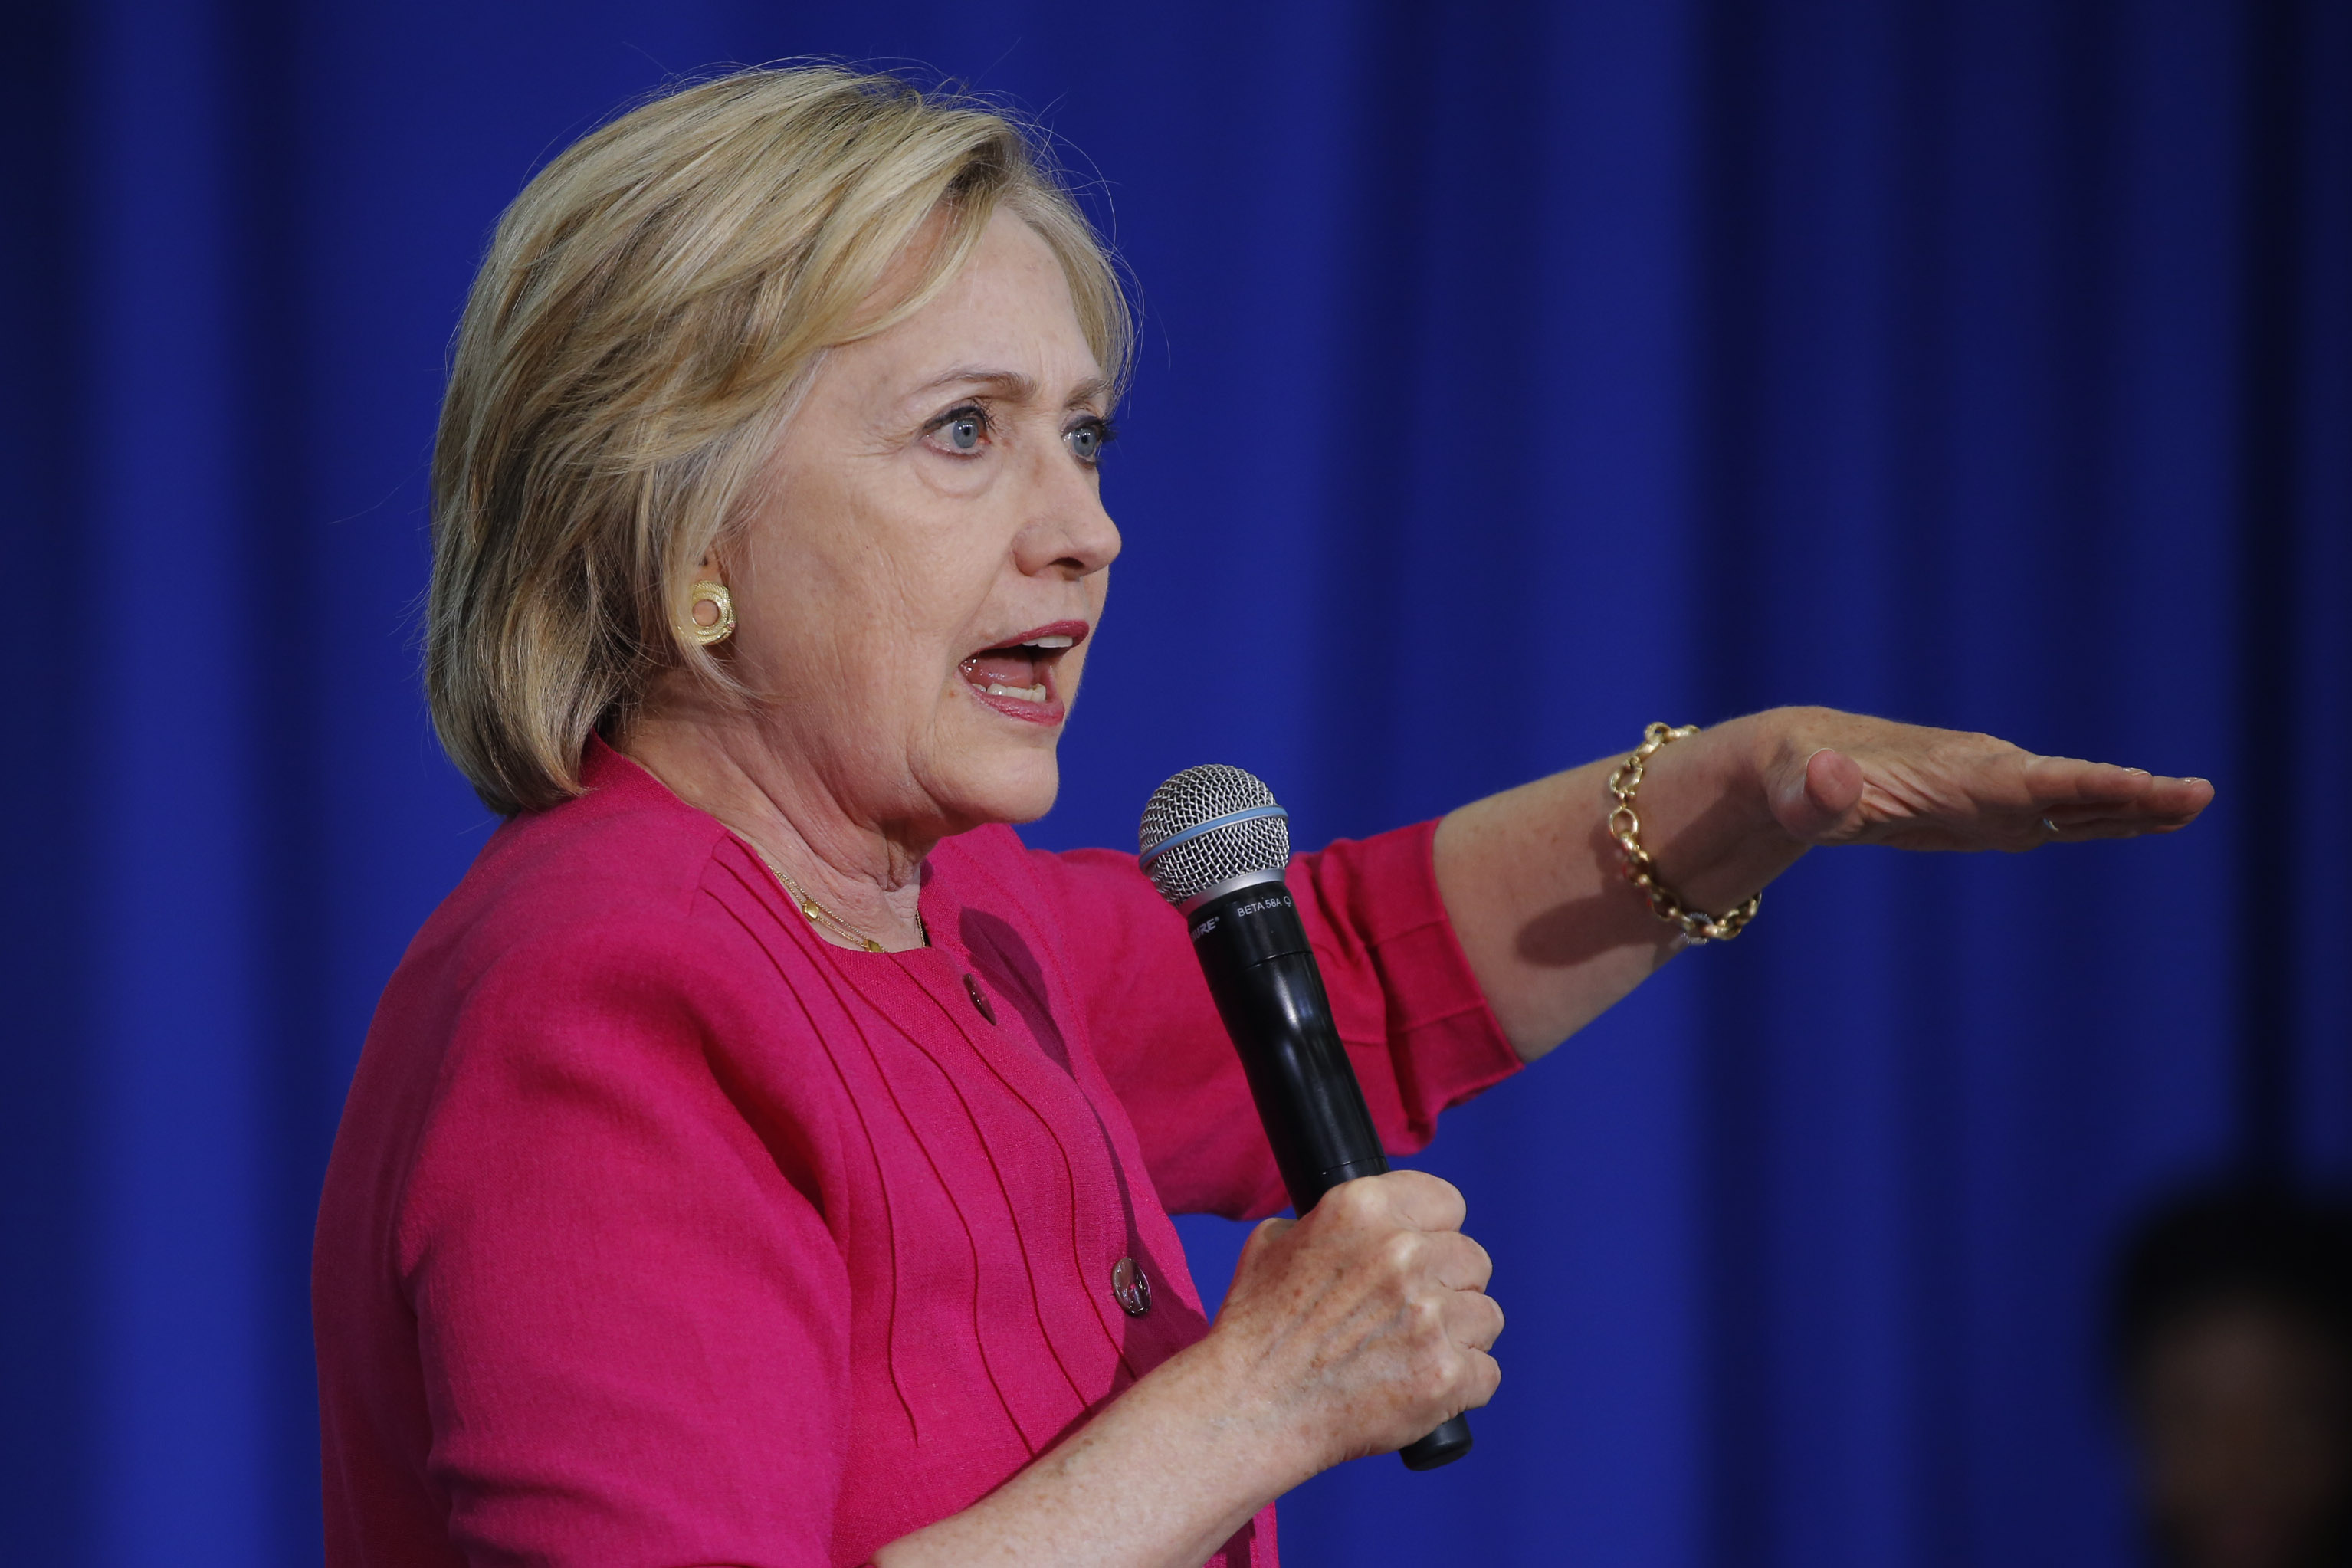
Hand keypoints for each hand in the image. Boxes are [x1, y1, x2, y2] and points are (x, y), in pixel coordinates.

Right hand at [1205, 1170, 1501, 1474]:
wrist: (1252, 1408)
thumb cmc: (1257, 1328)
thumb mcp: (1276, 1241)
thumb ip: (1331, 1221)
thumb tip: (1370, 1227)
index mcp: (1364, 1209)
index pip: (1448, 1201)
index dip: (1434, 1232)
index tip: (1422, 1255)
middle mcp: (1403, 1254)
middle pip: (1473, 1259)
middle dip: (1448, 1285)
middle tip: (1411, 1314)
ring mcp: (1429, 1317)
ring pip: (1486, 1315)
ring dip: (1459, 1334)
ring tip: (1414, 1353)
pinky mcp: (1445, 1376)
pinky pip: (1487, 1371)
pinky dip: (1461, 1385)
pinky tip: (1422, 1386)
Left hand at [1758, 707, 2212, 851]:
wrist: (1797, 763)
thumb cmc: (1797, 781)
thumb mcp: (1799, 792)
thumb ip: (1815, 792)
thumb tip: (1826, 781)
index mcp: (1956, 773)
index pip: (2035, 782)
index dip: (2090, 785)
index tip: (2145, 786)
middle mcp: (1986, 777)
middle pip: (2073, 788)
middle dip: (2135, 793)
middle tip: (2200, 795)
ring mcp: (1994, 795)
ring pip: (2075, 802)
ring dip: (2134, 805)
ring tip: (2195, 805)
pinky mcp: (1988, 814)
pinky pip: (2057, 817)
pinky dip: (2105, 818)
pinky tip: (2147, 821)